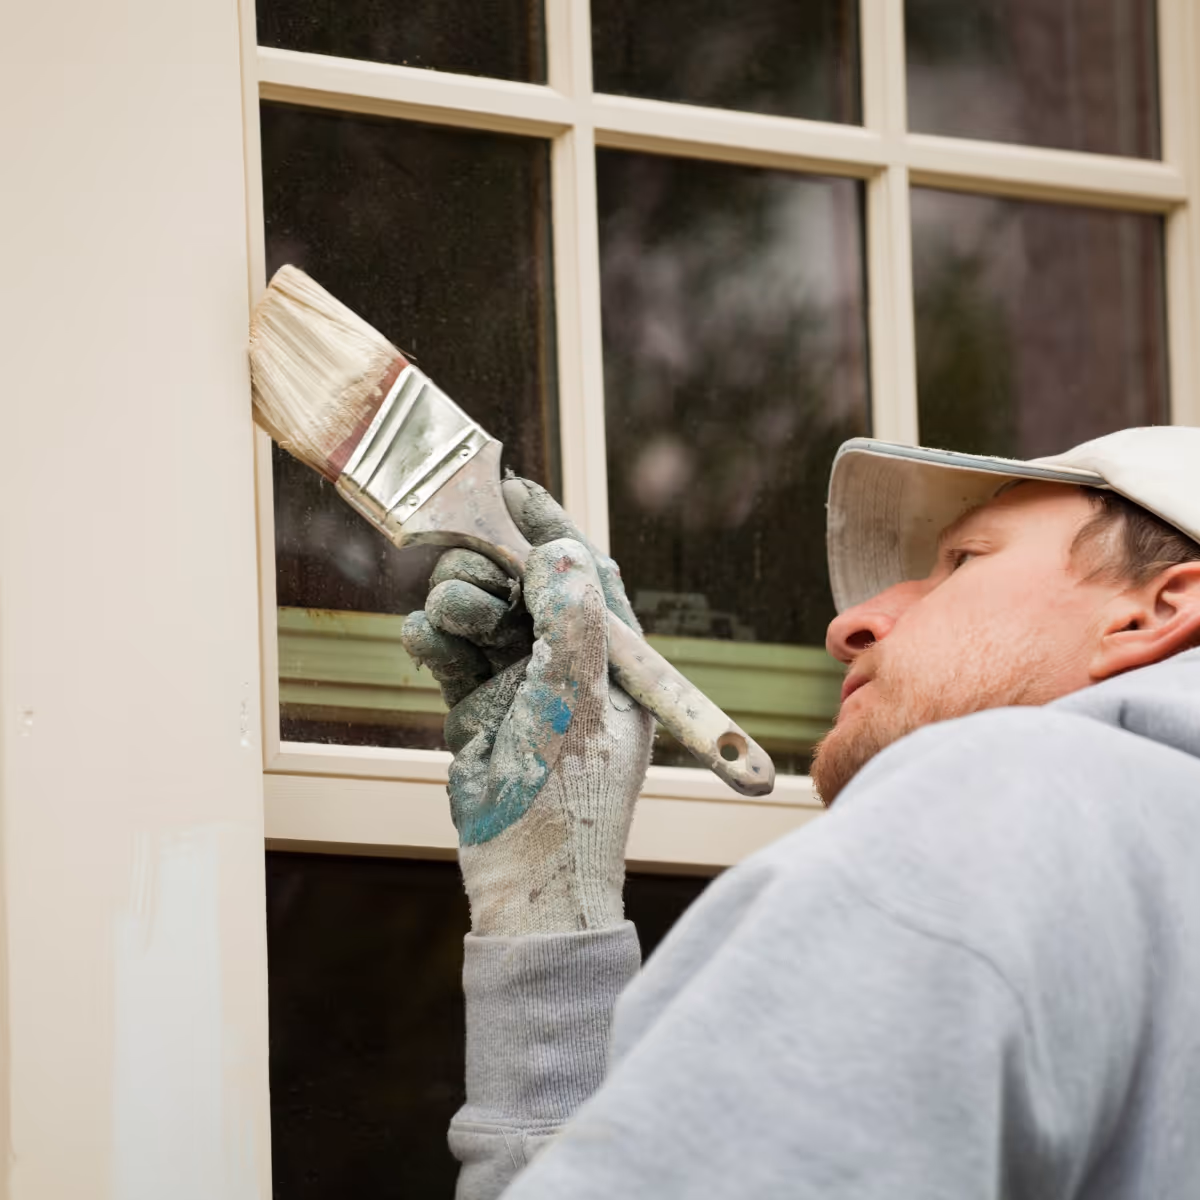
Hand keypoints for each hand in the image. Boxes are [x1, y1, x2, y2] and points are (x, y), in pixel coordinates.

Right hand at [401, 479, 654, 935]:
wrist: (526, 881)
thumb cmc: (569, 797)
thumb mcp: (578, 700)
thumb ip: (571, 618)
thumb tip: (558, 549)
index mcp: (612, 659)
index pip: (585, 574)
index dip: (552, 529)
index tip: (514, 490)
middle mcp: (567, 663)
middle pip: (522, 584)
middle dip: (490, 569)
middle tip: (466, 574)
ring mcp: (519, 684)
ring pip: (481, 612)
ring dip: (457, 604)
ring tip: (445, 622)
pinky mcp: (475, 707)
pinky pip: (450, 652)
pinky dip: (432, 639)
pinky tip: (422, 641)